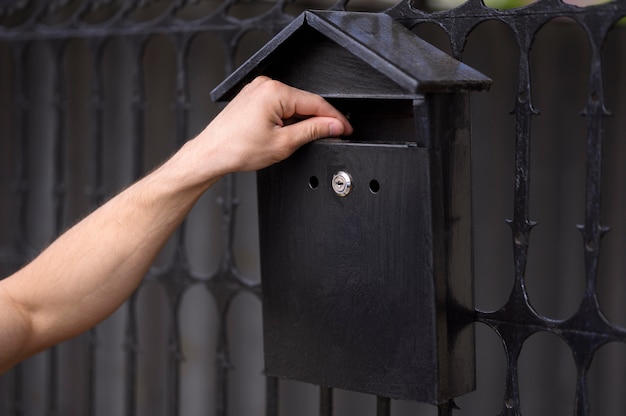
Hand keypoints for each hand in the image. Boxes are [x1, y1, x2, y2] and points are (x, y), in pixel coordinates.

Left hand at [189, 76, 352, 178]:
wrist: (210, 154)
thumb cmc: (237, 149)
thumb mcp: (284, 143)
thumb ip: (313, 131)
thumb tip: (333, 125)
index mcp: (275, 91)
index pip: (316, 103)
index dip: (335, 118)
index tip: (347, 129)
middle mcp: (266, 85)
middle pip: (305, 102)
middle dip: (319, 120)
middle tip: (332, 137)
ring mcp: (258, 89)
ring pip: (293, 105)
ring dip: (301, 121)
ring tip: (299, 140)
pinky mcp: (253, 97)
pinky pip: (279, 105)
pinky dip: (288, 119)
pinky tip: (286, 134)